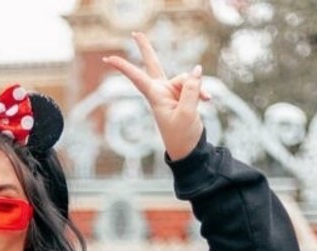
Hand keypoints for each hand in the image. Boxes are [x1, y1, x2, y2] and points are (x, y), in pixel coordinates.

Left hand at [102, 31, 210, 162]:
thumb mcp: (188, 112)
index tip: (108, 58)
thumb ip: (192, 89)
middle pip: (153, 64)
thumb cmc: (182, 136)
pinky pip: (194, 86)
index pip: (137, 78)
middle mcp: (161, 91)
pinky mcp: (183, 95)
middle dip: (145, 48)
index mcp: (155, 97)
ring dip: (197, 89)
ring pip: (186, 79)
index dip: (124, 67)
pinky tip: (208, 100)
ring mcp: (172, 92)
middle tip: (135, 33)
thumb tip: (197, 70)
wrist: (188, 150)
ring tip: (204, 102)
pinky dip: (201, 92)